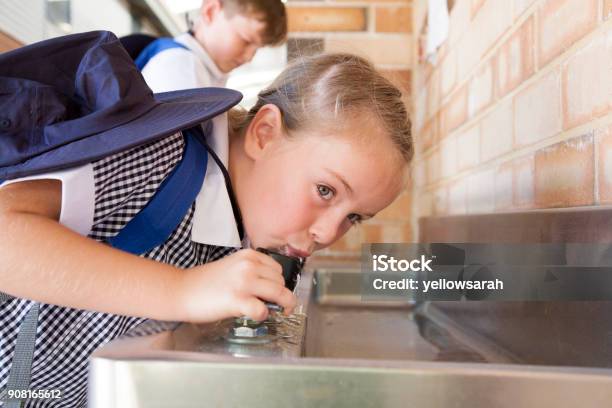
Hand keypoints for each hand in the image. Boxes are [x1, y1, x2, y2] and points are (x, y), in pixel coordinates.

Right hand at [176, 249, 296, 322]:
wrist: (181, 290)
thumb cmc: (206, 282)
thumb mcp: (233, 267)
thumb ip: (253, 273)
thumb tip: (272, 290)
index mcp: (249, 256)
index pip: (278, 270)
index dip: (279, 283)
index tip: (274, 293)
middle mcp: (249, 266)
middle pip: (281, 282)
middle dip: (280, 296)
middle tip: (272, 306)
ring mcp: (244, 282)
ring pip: (279, 294)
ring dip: (278, 306)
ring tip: (266, 311)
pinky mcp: (237, 300)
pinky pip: (262, 310)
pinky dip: (262, 315)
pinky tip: (254, 315)